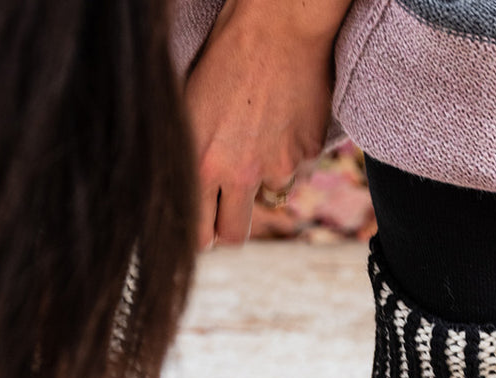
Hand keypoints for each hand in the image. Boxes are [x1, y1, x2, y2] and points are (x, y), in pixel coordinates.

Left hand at [185, 0, 337, 247]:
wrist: (280, 23)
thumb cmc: (226, 50)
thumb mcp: (190, 103)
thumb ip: (192, 151)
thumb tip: (189, 188)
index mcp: (201, 160)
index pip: (196, 231)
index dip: (197, 234)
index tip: (199, 227)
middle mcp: (238, 173)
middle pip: (234, 234)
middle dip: (228, 228)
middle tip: (227, 210)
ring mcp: (277, 167)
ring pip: (269, 196)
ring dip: (263, 178)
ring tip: (259, 134)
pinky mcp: (307, 155)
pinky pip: (297, 167)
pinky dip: (292, 151)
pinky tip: (284, 116)